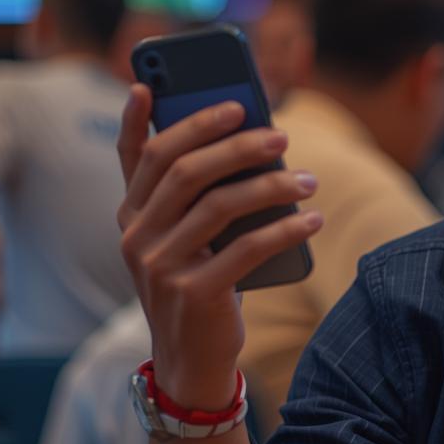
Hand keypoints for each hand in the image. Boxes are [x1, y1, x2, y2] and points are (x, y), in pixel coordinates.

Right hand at [115, 84, 321, 410]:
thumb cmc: (200, 284)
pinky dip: (284, 228)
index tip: (149, 83)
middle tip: (278, 134)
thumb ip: (200, 195)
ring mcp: (161, 266)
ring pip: (218, 205)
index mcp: (132, 215)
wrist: (192, 361)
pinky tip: (311, 219)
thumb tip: (246, 140)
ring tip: (307, 179)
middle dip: (233, 143)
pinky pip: (245, 249)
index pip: (133, 155)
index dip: (136, 118)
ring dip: (270, 185)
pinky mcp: (193, 294)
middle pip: (183, 169)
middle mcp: (137, 236)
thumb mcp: (187, 238)